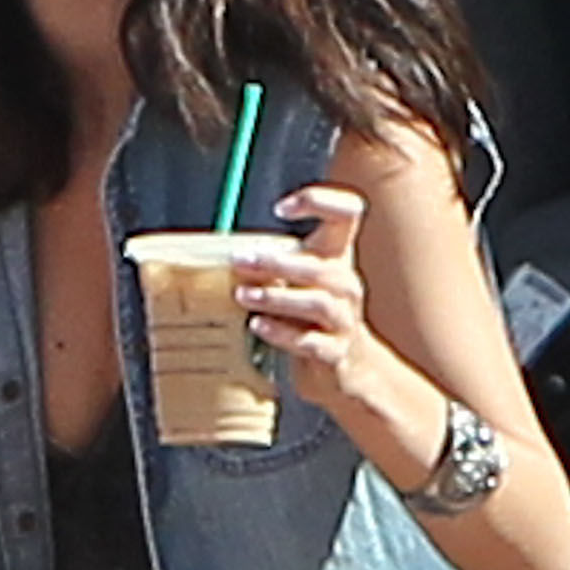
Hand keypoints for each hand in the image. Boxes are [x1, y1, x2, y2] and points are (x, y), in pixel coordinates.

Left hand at [234, 185, 374, 410]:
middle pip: (321, 266)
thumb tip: (222, 255)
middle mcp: (345, 284)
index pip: (347, 212)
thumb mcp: (297, 282)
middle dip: (278, 263)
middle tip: (240, 261)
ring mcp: (343, 319)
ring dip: (276, 298)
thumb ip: (269, 265)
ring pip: (317, 303)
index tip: (282, 209)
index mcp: (337, 257)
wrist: (346, 367)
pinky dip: (281, 334)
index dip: (320, 201)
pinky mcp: (334, 352)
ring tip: (242, 296)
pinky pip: (310, 342)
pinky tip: (257, 326)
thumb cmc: (311, 317)